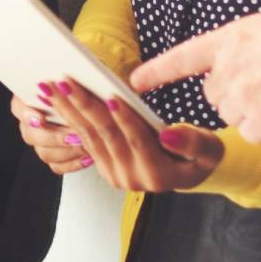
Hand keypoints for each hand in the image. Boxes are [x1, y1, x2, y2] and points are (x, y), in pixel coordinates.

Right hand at [9, 92, 92, 174]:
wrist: (93, 103)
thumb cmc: (81, 87)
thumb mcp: (72, 84)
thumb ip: (65, 86)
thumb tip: (65, 86)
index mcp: (29, 99)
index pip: (18, 107)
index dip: (27, 115)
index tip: (41, 118)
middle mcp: (31, 122)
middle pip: (30, 135)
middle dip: (54, 136)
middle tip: (73, 134)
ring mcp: (40, 141)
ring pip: (44, 153)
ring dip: (66, 151)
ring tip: (85, 144)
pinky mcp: (53, 156)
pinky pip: (57, 166)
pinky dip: (73, 163)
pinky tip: (87, 156)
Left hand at [47, 79, 223, 191]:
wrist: (189, 173)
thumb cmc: (201, 155)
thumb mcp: (209, 149)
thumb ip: (192, 142)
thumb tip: (167, 133)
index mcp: (158, 175)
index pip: (138, 141)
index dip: (125, 119)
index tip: (111, 97)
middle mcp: (132, 179)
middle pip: (106, 137)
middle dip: (84, 107)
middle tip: (66, 83)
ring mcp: (116, 175)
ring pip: (90, 138)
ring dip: (69, 111)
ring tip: (52, 88)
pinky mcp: (106, 168)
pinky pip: (86, 141)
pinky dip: (70, 119)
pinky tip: (57, 102)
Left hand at [131, 6, 260, 142]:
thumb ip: (253, 43)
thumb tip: (254, 55)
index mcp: (230, 38)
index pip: (183, 57)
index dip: (157, 71)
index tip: (134, 82)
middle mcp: (227, 69)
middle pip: (214, 91)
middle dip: (233, 90)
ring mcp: (239, 98)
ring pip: (233, 112)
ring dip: (252, 108)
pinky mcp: (256, 124)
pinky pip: (253, 131)